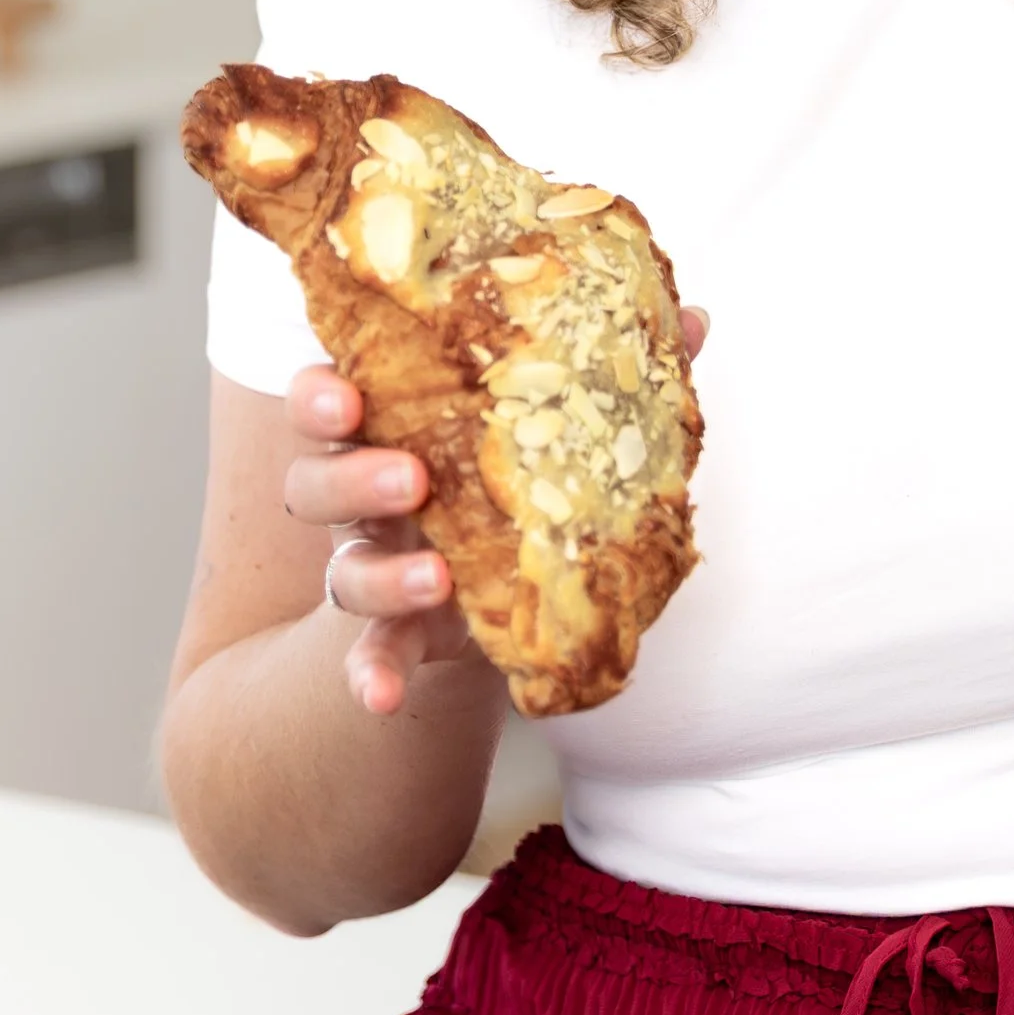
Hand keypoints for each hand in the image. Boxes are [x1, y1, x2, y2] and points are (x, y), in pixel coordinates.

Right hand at [293, 308, 709, 718]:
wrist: (516, 585)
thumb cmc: (527, 476)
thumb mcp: (562, 425)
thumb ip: (612, 371)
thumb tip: (696, 317)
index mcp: (399, 423)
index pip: (331, 396)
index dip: (321, 395)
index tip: (345, 396)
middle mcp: (371, 491)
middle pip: (317, 478)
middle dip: (353, 477)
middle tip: (413, 479)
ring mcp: (380, 563)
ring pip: (345, 568)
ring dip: (381, 575)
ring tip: (436, 578)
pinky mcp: (400, 630)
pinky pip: (370, 653)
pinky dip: (370, 674)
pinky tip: (383, 697)